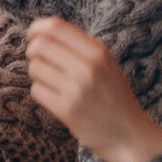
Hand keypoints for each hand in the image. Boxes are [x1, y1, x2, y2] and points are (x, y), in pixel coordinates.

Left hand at [25, 17, 161, 161]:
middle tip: (40, 60)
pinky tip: (55, 97)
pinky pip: (36, 90)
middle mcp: (88, 68)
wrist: (128, 134)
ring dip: (38, 74)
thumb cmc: (114, 96)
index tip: (33, 35)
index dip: (37, 28)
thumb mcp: (107, 63)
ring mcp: (76, 89)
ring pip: (35, 68)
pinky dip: (41, 92)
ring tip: (53, 82)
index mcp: (99, 52)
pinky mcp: (66, 110)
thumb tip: (42, 31)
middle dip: (33, 52)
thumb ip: (81, 46)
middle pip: (39, 46)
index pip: (56, 27)